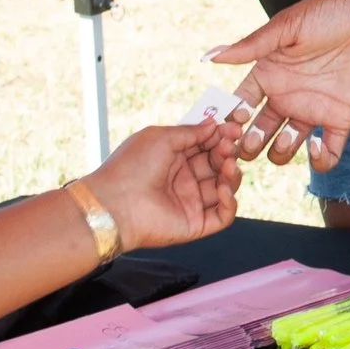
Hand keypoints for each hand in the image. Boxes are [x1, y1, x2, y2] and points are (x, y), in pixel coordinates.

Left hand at [80, 119, 243, 250]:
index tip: (234, 128)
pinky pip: (223, 215)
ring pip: (225, 188)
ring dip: (232, 175)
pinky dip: (230, 202)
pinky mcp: (195, 224)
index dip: (221, 137)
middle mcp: (183, 180)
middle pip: (218, 165)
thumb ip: (191, 131)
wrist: (115, 203)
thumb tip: (214, 124)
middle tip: (230, 147)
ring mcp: (190, 202)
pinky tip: (223, 189)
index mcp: (173, 158)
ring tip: (228, 166)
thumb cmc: (131, 166)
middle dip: (227, 153)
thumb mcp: (162, 137)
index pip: (206, 146)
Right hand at [207, 0, 349, 169]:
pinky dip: (321, 160)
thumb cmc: (329, 13)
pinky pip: (328, 153)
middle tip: (249, 144)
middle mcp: (285, 97)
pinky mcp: (340, 119)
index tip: (232, 121)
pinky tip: (316, 145)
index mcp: (268, 75)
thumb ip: (251, 47)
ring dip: (279, 152)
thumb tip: (209, 57)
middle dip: (248, 144)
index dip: (231, 118)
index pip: (239, 105)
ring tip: (286, 138)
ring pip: (284, 149)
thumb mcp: (286, 27)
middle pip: (256, 133)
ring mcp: (312, 110)